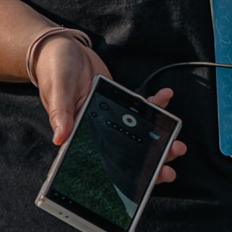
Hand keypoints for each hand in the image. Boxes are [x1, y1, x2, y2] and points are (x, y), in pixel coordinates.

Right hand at [35, 34, 188, 183]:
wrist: (63, 49)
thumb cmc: (54, 70)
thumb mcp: (58, 89)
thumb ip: (61, 112)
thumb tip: (60, 137)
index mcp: (78, 134)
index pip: (102, 162)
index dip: (123, 175)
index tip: (146, 182)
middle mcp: (96, 130)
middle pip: (126, 152)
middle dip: (151, 160)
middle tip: (171, 162)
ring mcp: (109, 117)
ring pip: (137, 134)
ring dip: (158, 138)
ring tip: (177, 141)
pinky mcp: (118, 103)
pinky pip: (139, 109)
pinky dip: (155, 105)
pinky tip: (166, 97)